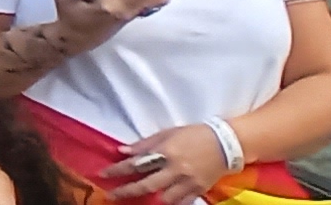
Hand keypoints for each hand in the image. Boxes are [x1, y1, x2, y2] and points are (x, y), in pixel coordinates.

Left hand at [102, 120, 236, 203]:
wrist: (226, 143)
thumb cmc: (195, 134)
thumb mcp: (168, 133)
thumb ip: (145, 144)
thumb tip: (123, 150)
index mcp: (166, 152)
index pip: (137, 163)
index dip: (118, 169)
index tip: (103, 174)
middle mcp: (176, 169)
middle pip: (147, 185)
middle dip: (127, 190)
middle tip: (111, 194)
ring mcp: (189, 181)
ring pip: (164, 197)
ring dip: (149, 199)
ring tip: (136, 199)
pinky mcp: (199, 189)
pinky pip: (182, 202)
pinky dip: (170, 203)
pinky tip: (161, 201)